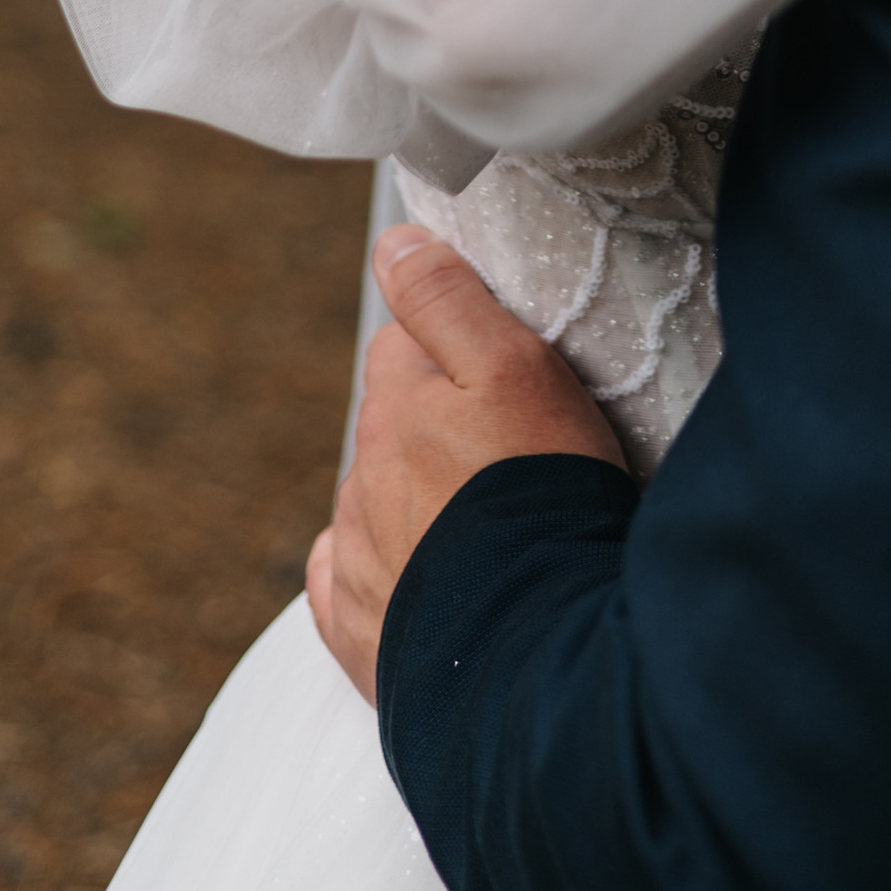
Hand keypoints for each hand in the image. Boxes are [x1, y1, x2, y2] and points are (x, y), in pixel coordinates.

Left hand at [306, 225, 627, 704]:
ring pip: (379, 500)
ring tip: (492, 527)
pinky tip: (428, 577)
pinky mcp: (358, 631)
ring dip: (421, 500)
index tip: (508, 379)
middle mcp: (362, 478)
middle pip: (393, 423)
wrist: (534, 647)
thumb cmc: (540, 492)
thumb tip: (392, 243)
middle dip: (438, 428)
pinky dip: (383, 571)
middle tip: (513, 454)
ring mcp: (356, 558)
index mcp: (395, 406)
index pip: (406, 342)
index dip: (459, 351)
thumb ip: (448, 299)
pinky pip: (351, 580)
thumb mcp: (515, 367)